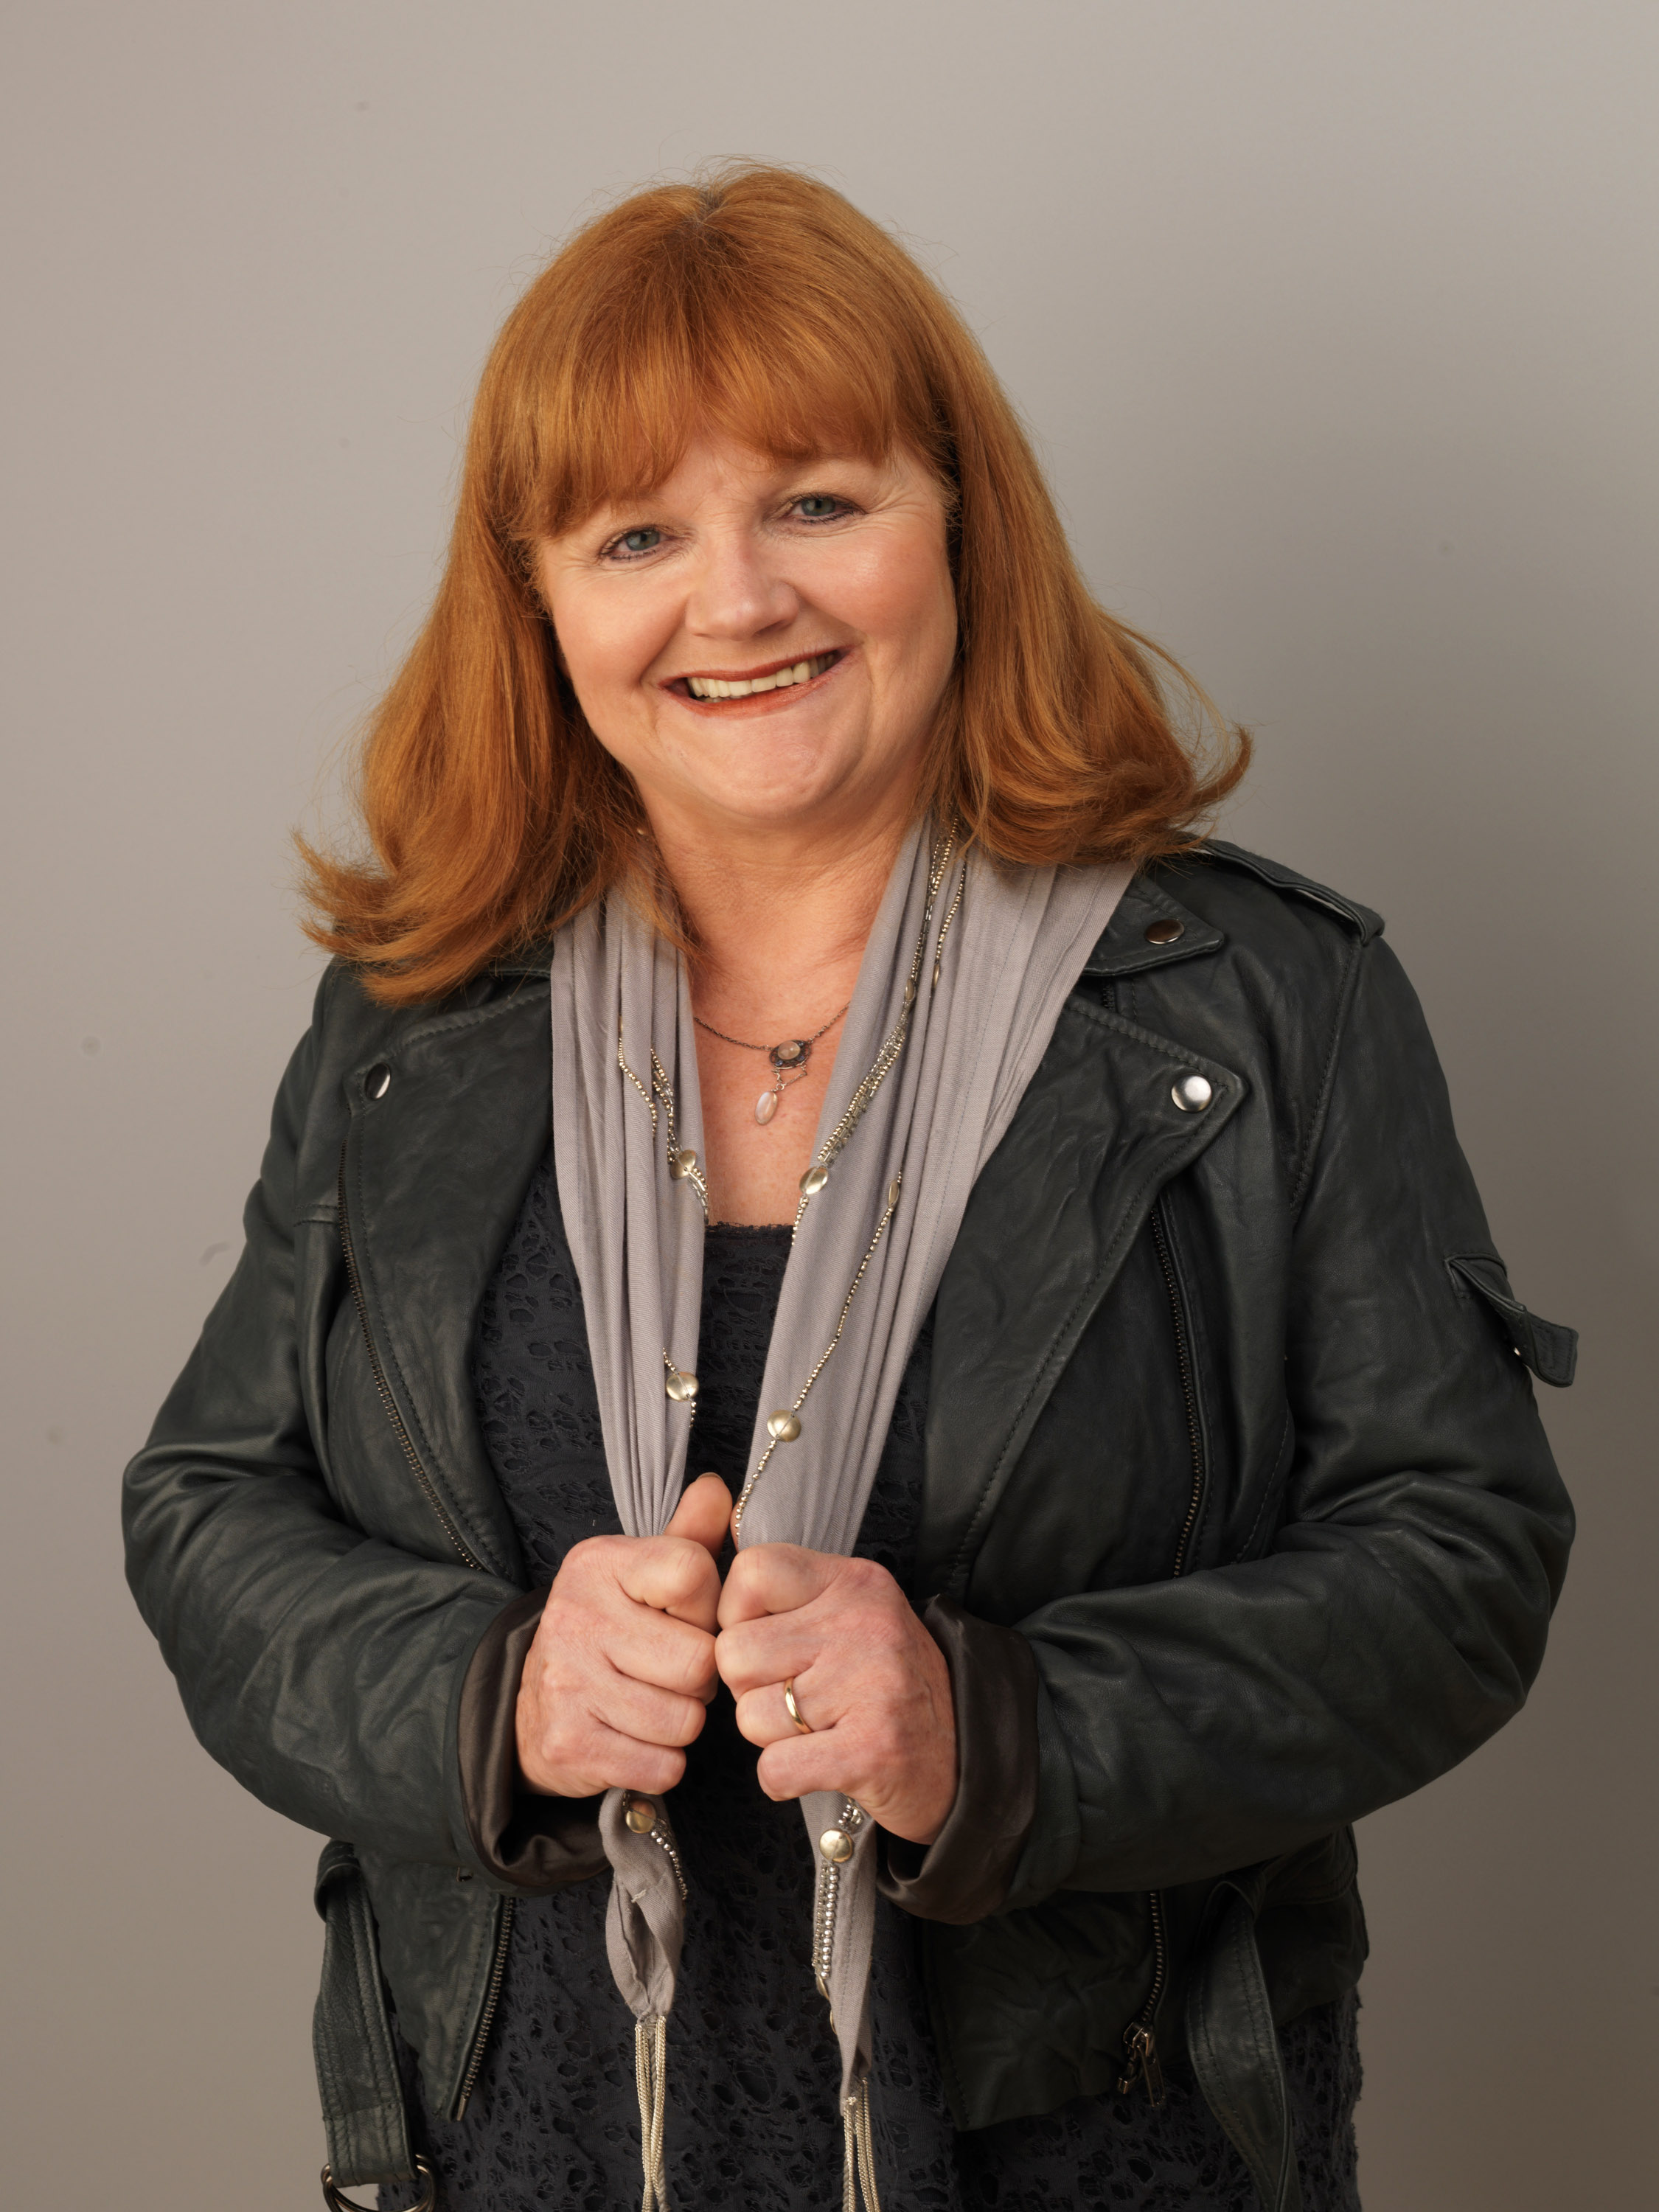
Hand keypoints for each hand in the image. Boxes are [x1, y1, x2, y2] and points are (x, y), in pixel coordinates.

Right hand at [515, 1473, 731, 1798]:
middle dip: (703, 1677)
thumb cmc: (609, 1630)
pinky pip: (661, 1767)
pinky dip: (663, 1762)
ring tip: (659, 1703)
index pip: (693, 1572)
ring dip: (684, 1722)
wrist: (530, 1704)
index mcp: (601, 1564)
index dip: (708, 1607)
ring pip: (685, 1720)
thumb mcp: (641, 1574)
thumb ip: (688, 1534)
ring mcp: (568, 1683)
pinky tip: (641, 1740)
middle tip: (678, 1673)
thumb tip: (719, 1489)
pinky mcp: (569, 1744)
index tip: (688, 1617)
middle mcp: (578, 1616)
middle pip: (699, 1661)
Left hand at [716, 1546, 956, 1844]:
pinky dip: (784, 1780)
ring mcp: (872, 1685)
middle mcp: (864, 1623)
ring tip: (820, 1730)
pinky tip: (818, 1766)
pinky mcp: (873, 1749)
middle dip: (749, 1687)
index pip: (751, 1571)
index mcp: (854, 1582)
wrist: (966, 1755)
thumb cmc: (887, 1684)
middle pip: (734, 1652)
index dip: (736, 1615)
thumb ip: (791, 1599)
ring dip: (772, 1736)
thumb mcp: (852, 1614)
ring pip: (749, 1716)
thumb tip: (705, 1598)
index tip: (765, 1643)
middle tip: (795, 1698)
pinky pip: (774, 1769)